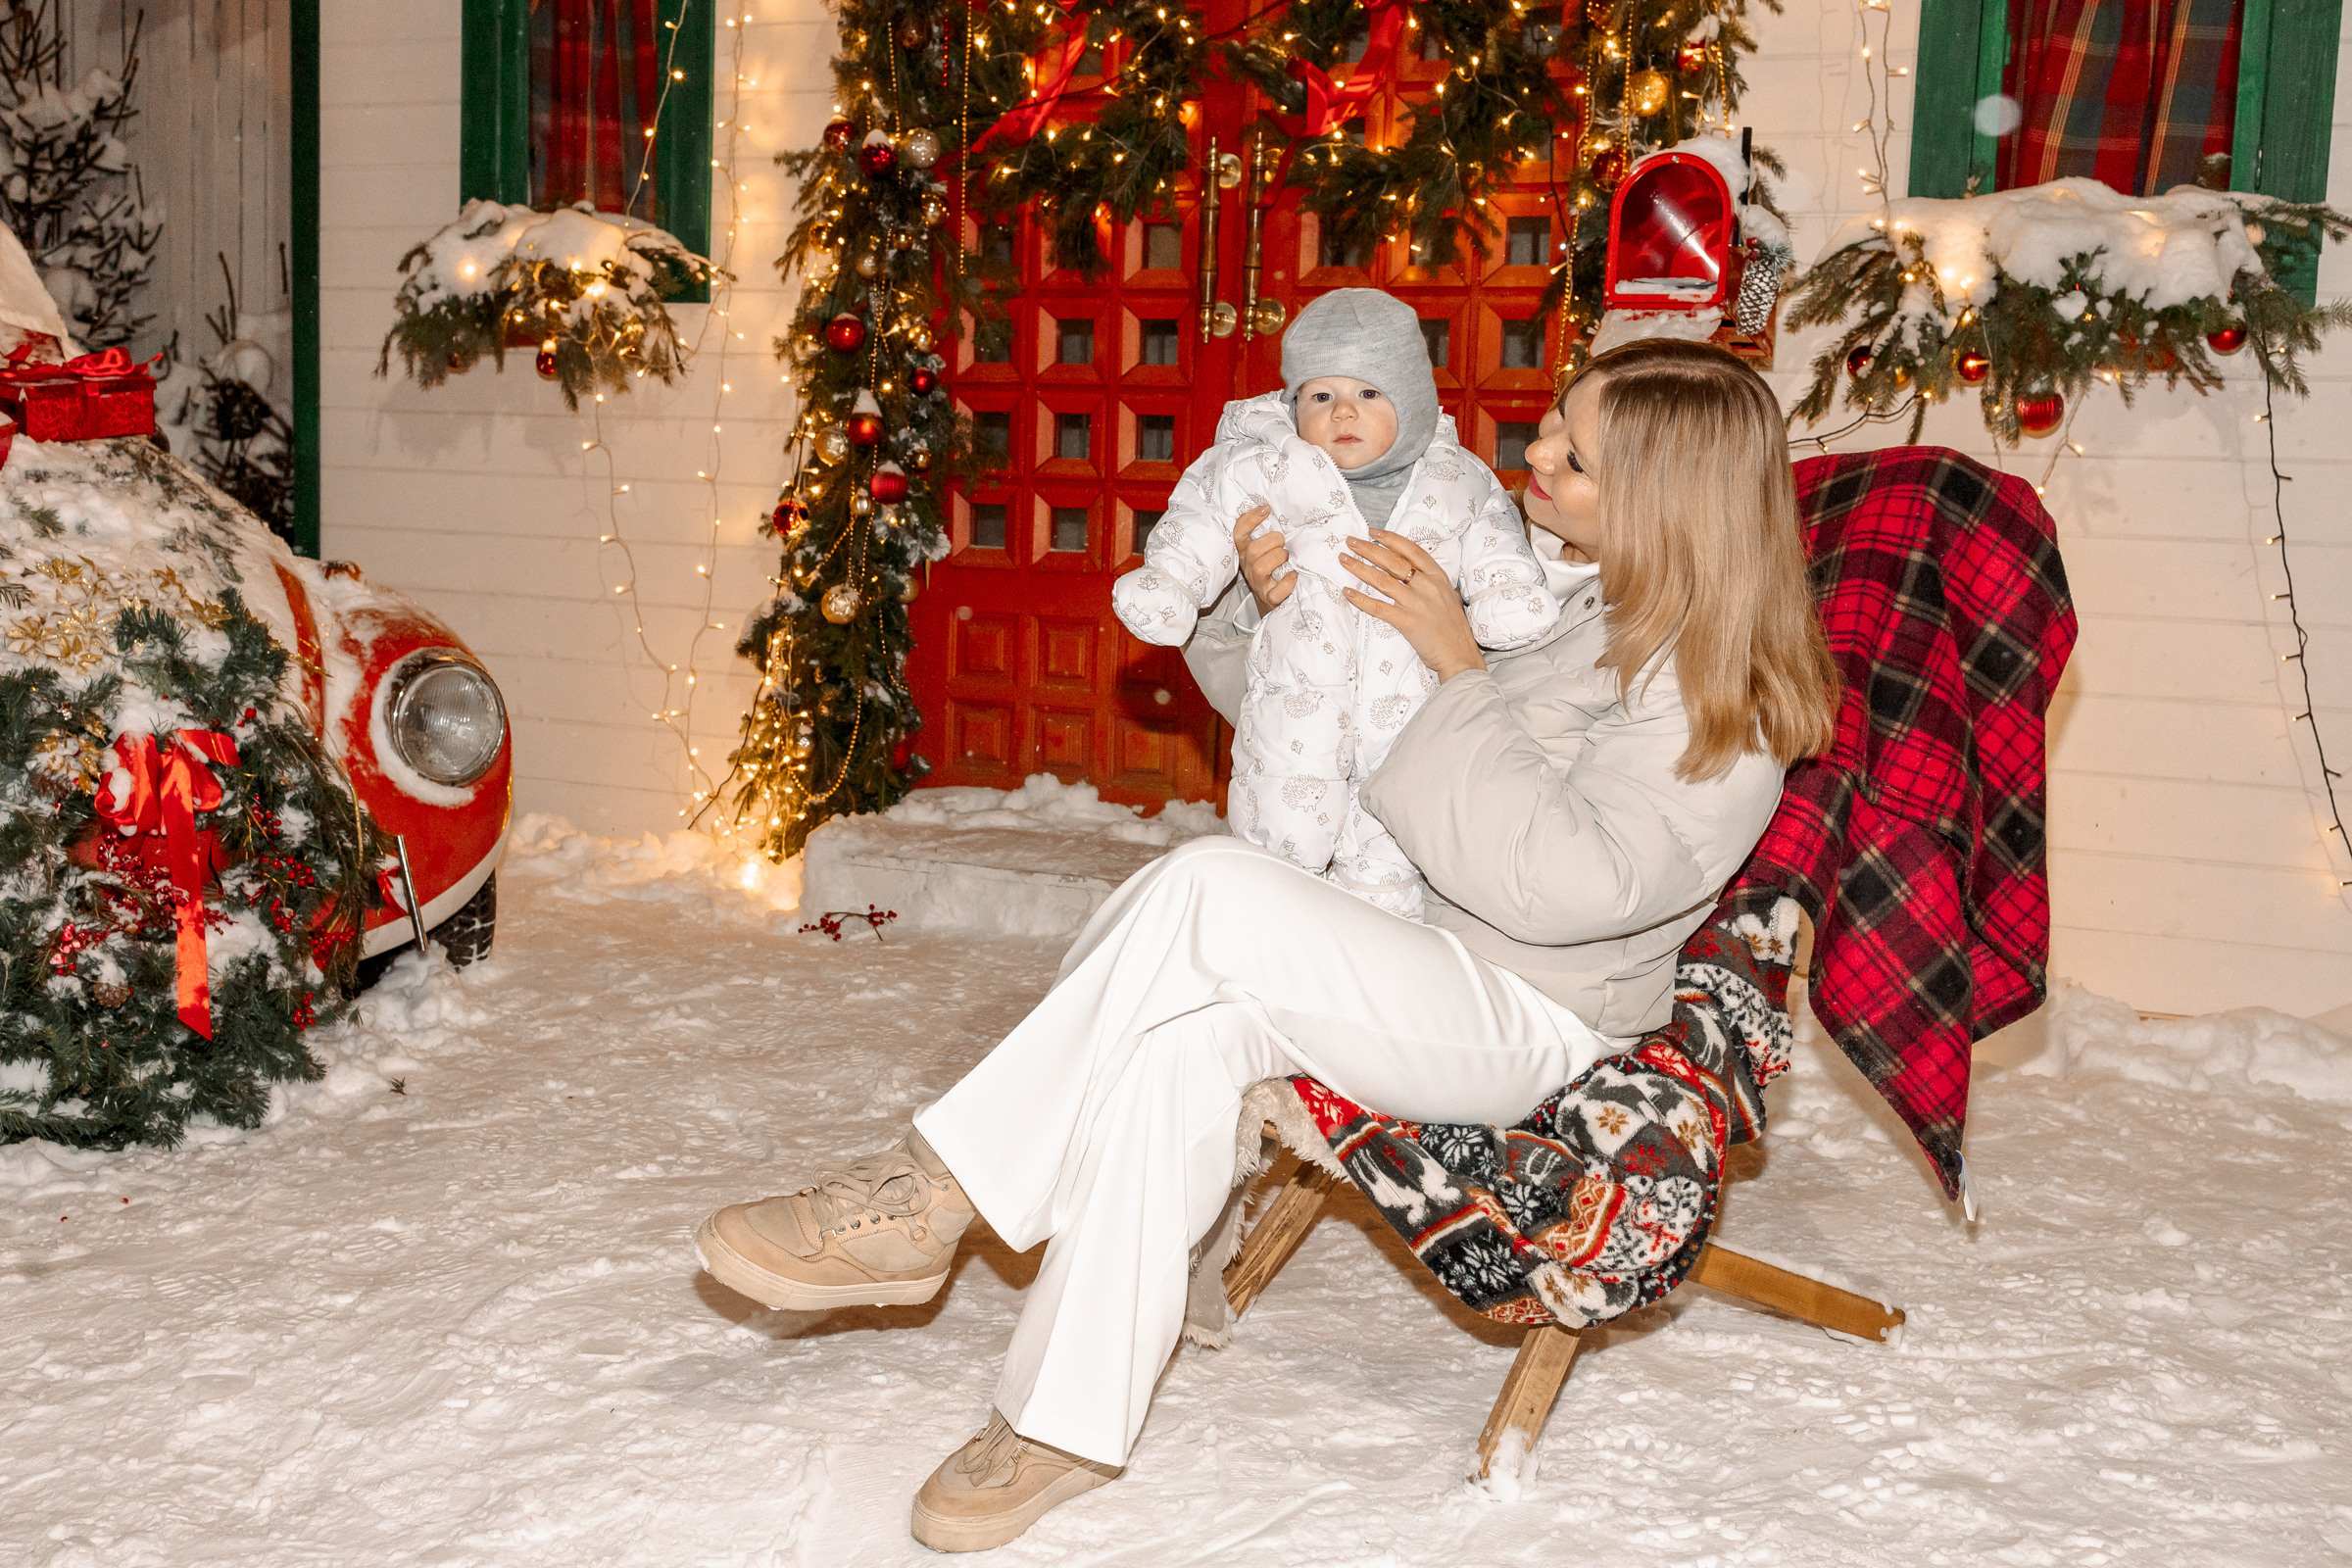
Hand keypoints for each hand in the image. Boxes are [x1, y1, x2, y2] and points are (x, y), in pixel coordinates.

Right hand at [1233, 505, 1292, 614]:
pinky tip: (1293, 575)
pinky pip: (1275, 593)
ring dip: (1278, 558)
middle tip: (1283, 544)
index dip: (1249, 519)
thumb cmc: (1271, 570)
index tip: (1266, 509)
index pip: (1239, 533)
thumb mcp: (1265, 550)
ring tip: (1287, 558)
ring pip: (1260, 568)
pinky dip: (1287, 583)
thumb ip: (1268, 534)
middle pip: (1252, 550)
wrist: (1270, 603)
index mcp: (1247, 552)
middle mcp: (1249, 567)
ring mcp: (1258, 584)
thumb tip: (1277, 510)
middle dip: (1272, 541)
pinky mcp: (1269, 599)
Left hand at [1340, 532, 1485, 683]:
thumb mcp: (1448, 596)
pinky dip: (1361, 599)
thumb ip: (1432, 582)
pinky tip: (1347, 591)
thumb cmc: (1454, 628)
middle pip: (1393, 561)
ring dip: (1360, 568)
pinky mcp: (1406, 622)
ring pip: (1382, 580)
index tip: (1372, 532)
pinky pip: (1378, 607)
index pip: (1411, 550)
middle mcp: (1427, 586)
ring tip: (1344, 560)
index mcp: (1438, 577)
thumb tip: (1414, 572)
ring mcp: (1416, 604)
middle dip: (1369, 549)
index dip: (1390, 539)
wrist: (1459, 655)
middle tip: (1351, 542)